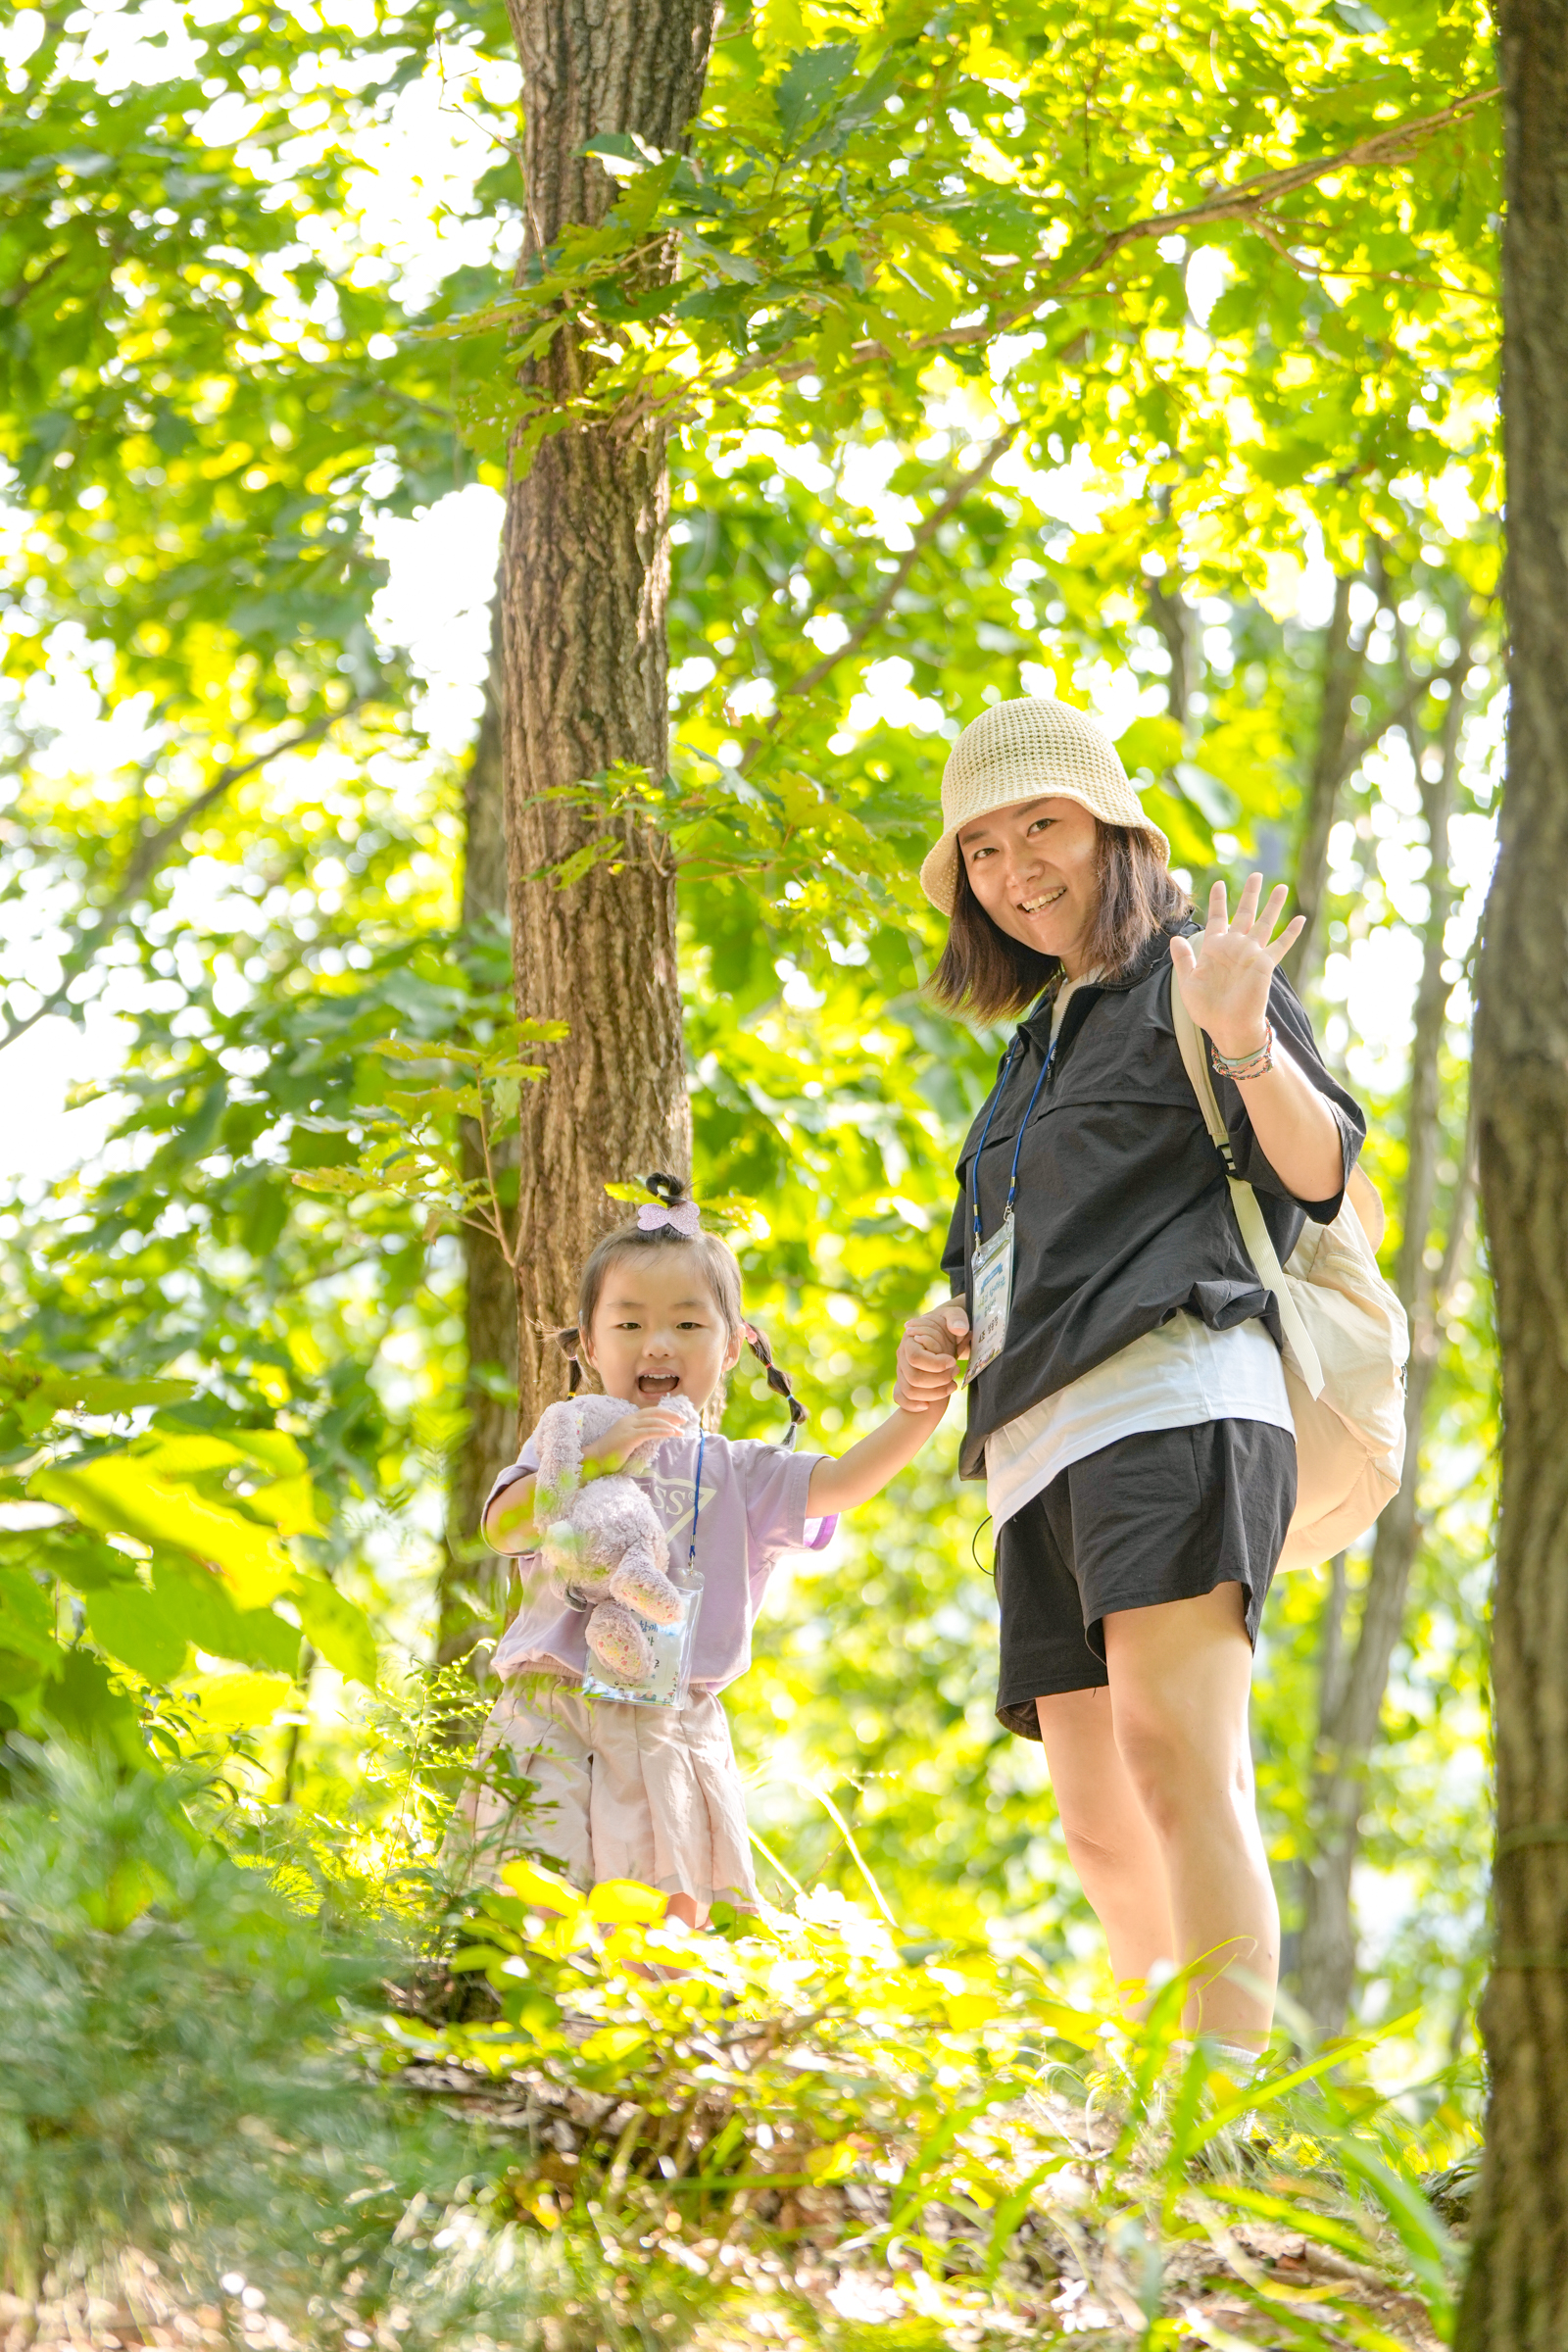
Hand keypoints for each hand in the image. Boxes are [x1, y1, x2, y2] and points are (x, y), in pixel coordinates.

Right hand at [582, 1405, 685, 1472]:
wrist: (593, 1460)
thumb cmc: (608, 1456)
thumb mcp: (625, 1443)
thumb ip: (636, 1438)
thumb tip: (651, 1440)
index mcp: (627, 1421)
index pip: (649, 1412)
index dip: (664, 1414)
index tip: (676, 1419)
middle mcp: (628, 1420)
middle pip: (654, 1413)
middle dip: (670, 1415)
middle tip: (684, 1420)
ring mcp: (628, 1427)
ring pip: (654, 1421)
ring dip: (670, 1424)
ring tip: (681, 1430)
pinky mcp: (629, 1437)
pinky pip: (650, 1431)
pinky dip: (663, 1431)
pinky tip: (673, 1433)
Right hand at [894, 1301, 969, 1410]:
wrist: (942, 1332)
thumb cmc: (949, 1323)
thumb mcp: (955, 1315)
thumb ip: (957, 1319)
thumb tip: (959, 1330)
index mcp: (911, 1338)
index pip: (916, 1358)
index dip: (936, 1364)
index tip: (953, 1362)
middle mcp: (902, 1355)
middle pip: (913, 1378)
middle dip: (938, 1379)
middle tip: (955, 1372)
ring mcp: (902, 1369)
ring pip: (910, 1390)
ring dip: (933, 1393)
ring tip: (952, 1385)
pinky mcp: (904, 1380)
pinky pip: (900, 1397)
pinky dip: (912, 1405)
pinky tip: (928, 1406)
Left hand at [1169, 874, 1303, 1059]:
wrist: (1227, 1027)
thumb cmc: (1207, 1008)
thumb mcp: (1188, 982)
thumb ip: (1183, 958)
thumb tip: (1174, 937)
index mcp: (1215, 949)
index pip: (1218, 918)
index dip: (1219, 901)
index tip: (1219, 883)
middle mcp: (1235, 947)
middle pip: (1244, 914)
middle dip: (1250, 894)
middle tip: (1257, 874)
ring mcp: (1252, 954)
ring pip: (1264, 923)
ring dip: (1273, 905)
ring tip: (1281, 887)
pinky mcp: (1265, 964)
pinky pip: (1280, 945)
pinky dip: (1291, 933)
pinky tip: (1300, 918)